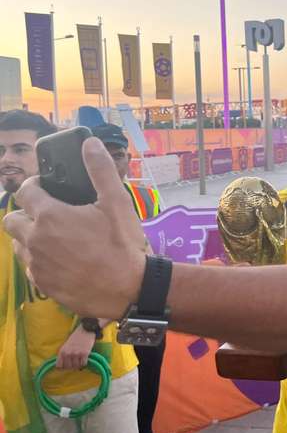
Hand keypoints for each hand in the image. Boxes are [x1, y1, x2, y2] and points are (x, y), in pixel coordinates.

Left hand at [3, 137, 146, 319]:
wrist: (129, 289)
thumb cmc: (123, 244)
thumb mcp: (117, 202)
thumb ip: (100, 170)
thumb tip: (90, 143)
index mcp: (50, 216)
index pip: (24, 191)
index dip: (35, 185)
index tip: (47, 187)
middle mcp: (35, 239)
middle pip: (11, 219)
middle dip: (26, 212)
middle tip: (50, 213)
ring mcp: (37, 264)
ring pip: (19, 244)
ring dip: (30, 236)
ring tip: (58, 237)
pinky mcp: (42, 285)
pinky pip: (30, 266)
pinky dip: (40, 259)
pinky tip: (64, 259)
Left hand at [56, 326, 95, 369]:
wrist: (86, 329)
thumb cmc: (76, 337)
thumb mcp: (66, 345)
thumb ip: (63, 354)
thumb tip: (62, 367)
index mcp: (62, 351)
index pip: (59, 366)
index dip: (63, 367)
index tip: (67, 365)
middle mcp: (68, 353)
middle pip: (68, 367)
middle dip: (72, 366)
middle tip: (75, 362)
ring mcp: (76, 354)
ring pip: (76, 366)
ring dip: (78, 365)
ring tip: (80, 360)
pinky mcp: (85, 353)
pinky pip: (83, 364)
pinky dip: (84, 363)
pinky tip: (84, 358)